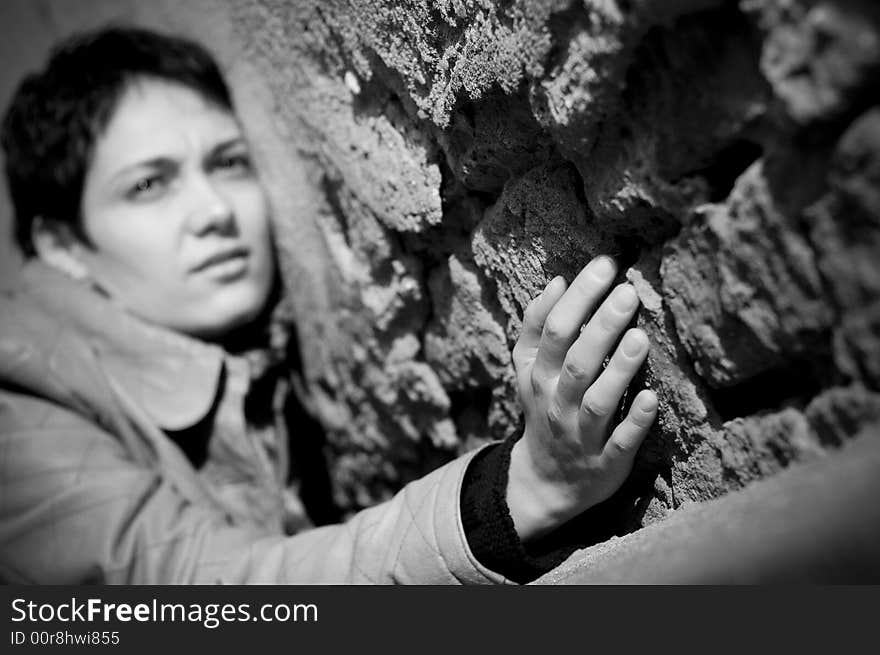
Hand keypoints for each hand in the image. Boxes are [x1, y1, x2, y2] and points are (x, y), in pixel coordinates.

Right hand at [507, 255, 657, 540]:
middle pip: (576, 361)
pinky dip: (633, 421)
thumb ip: (537, 327)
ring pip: (596, 400)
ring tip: (639, 337)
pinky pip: (619, 441)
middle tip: (627, 292)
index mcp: (538, 375)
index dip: (577, 297)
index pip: (553, 331)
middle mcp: (555, 402)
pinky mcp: (606, 461)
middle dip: (599, 326)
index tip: (605, 265)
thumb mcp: (529, 370)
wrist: (546, 480)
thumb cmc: (545, 408)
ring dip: (617, 370)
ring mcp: (580, 434)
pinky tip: (651, 398)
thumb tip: (557, 281)